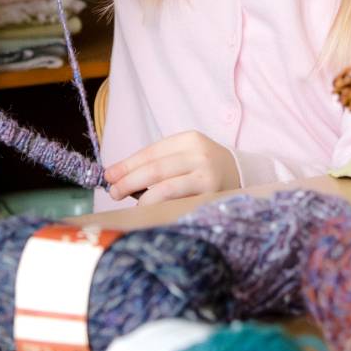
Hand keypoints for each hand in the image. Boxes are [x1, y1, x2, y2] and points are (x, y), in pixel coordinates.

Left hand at [103, 131, 238, 205]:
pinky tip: (148, 210)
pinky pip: (178, 203)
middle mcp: (199, 155)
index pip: (151, 152)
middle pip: (155, 169)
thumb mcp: (184, 155)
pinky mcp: (211, 197)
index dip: (127, 165)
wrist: (242, 176)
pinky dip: (159, 207)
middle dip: (128, 181)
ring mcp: (207, 176)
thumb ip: (158, 163)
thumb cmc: (203, 167)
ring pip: (165, 187)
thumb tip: (119, 177)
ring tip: (127, 202)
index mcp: (189, 140)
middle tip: (112, 192)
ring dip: (141, 197)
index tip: (109, 175)